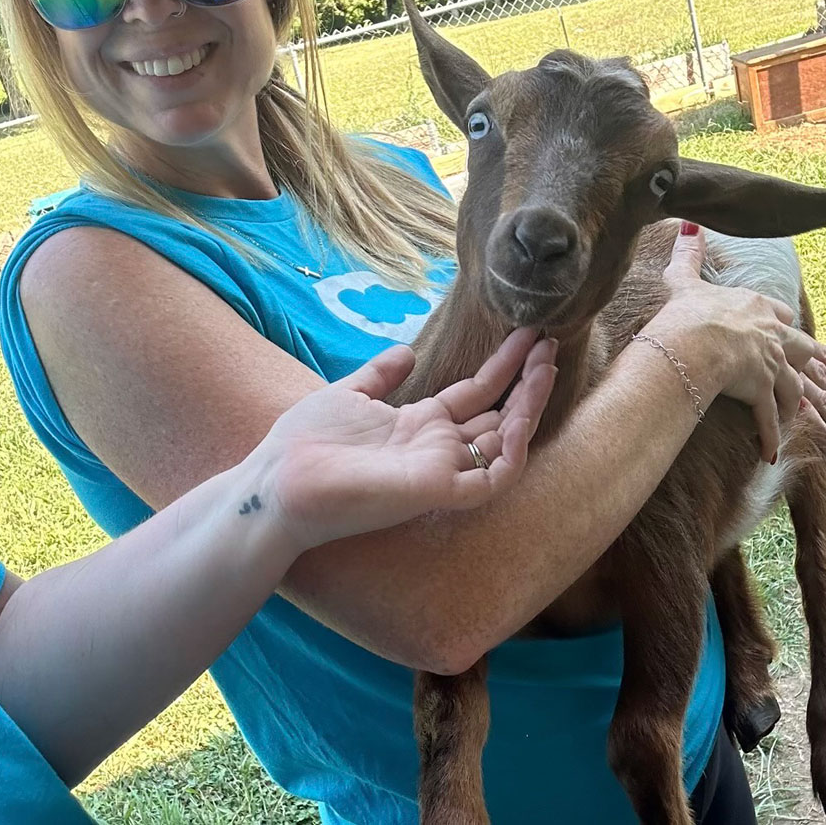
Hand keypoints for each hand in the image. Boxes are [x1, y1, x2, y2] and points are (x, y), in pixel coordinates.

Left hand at [252, 329, 557, 550]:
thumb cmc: (304, 443)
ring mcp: (440, 471)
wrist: (276, 482)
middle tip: (549, 342)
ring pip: (504, 443)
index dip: (504, 366)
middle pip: (498, 413)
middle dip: (528, 380)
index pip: (476, 394)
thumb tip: (408, 351)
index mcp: (419, 426)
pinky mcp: (436, 491)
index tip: (528, 334)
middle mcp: (437, 448)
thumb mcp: (348, 394)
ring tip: (545, 365)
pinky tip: (519, 416)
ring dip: (529, 405)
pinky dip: (511, 452)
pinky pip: (492, 479)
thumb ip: (380, 376)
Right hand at [646, 223, 816, 460]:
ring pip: (791, 385)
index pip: (777, 313)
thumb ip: (687, 255)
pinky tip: (769, 450)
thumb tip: (688, 226)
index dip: (778, 324)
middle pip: (797, 349)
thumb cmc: (684, 313)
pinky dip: (770, 435)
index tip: (779, 331)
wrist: (689, 342)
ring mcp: (769, 363)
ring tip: (790, 415)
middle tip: (802, 376)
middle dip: (801, 362)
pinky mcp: (762, 390)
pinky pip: (770, 417)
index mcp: (752, 305)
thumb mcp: (684, 280)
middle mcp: (769, 333)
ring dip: (790, 402)